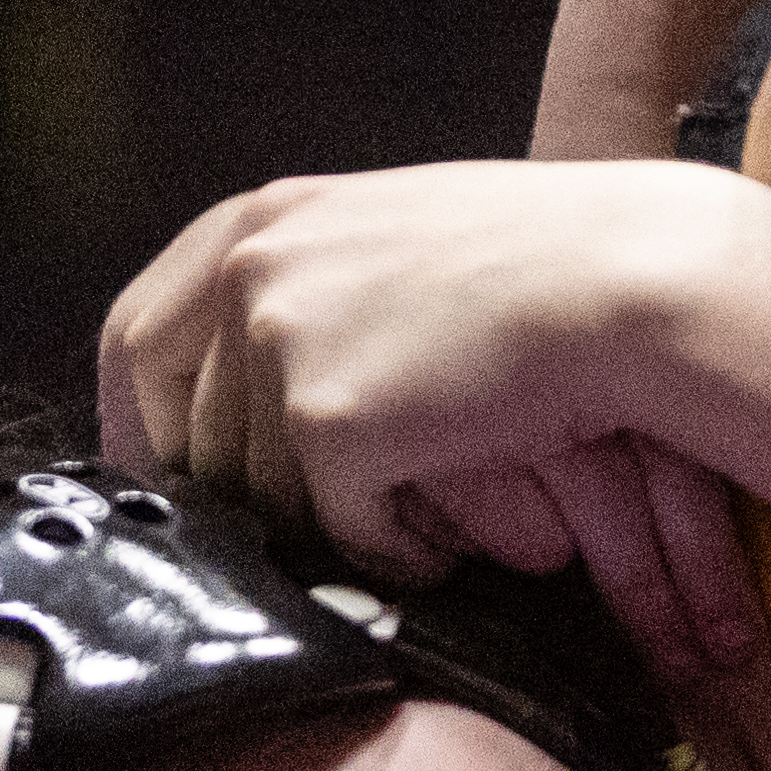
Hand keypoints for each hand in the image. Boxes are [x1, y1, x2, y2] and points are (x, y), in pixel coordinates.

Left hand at [98, 162, 766, 680]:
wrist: (630, 277)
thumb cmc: (551, 260)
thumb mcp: (398, 236)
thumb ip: (315, 283)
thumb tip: (261, 382)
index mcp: (263, 220)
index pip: (139, 336)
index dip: (141, 423)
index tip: (167, 478)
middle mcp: (254, 272)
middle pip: (193, 433)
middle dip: (245, 499)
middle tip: (309, 532)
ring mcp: (284, 344)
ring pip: (265, 494)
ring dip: (338, 524)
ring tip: (419, 512)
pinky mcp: (330, 422)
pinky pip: (340, 530)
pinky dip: (396, 550)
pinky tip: (451, 532)